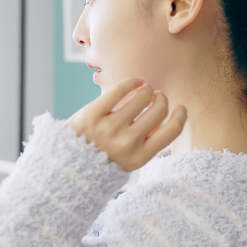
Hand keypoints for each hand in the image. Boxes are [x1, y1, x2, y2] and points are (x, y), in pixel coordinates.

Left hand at [65, 77, 186, 171]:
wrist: (66, 165)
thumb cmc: (102, 161)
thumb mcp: (129, 162)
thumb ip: (147, 144)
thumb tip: (165, 116)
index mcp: (139, 158)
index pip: (172, 131)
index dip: (180, 116)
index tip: (180, 107)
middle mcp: (127, 143)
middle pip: (159, 110)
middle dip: (162, 99)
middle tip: (157, 97)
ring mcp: (109, 128)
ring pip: (142, 97)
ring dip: (147, 90)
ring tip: (145, 90)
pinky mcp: (92, 113)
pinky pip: (119, 90)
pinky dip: (132, 82)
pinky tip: (136, 81)